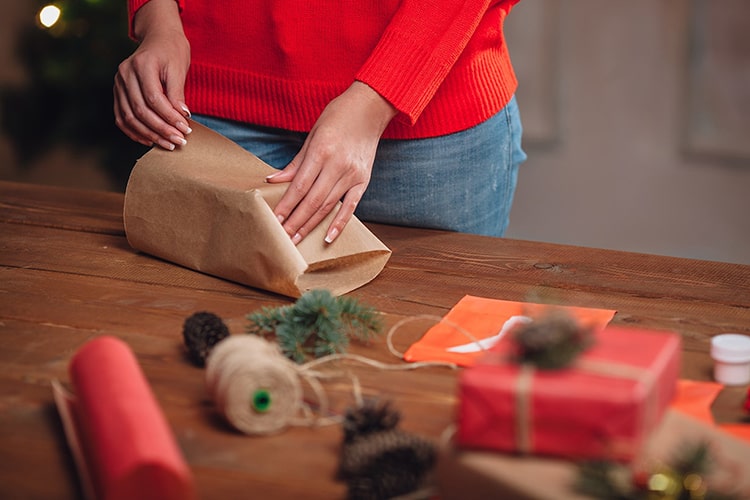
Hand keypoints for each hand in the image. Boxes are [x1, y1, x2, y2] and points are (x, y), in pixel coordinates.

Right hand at [113, 0, 190, 149]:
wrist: (158, 39)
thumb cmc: (172, 51)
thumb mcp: (179, 68)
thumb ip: (178, 92)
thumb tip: (182, 117)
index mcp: (141, 65)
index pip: (154, 99)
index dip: (170, 118)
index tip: (186, 130)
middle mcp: (125, 74)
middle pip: (140, 110)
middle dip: (161, 130)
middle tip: (180, 142)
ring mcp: (118, 83)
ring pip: (129, 117)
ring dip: (149, 135)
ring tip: (168, 144)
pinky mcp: (118, 92)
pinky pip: (122, 117)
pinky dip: (134, 132)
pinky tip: (150, 141)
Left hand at [266, 81, 396, 243]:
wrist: (370, 108)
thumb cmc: (338, 116)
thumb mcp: (313, 134)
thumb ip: (296, 162)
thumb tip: (274, 181)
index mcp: (322, 151)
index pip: (300, 186)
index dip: (286, 206)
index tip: (274, 221)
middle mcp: (338, 165)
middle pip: (313, 201)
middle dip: (295, 222)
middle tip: (282, 239)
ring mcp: (353, 174)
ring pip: (328, 206)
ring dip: (311, 225)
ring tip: (297, 240)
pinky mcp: (364, 180)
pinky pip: (351, 206)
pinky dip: (339, 223)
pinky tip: (328, 237)